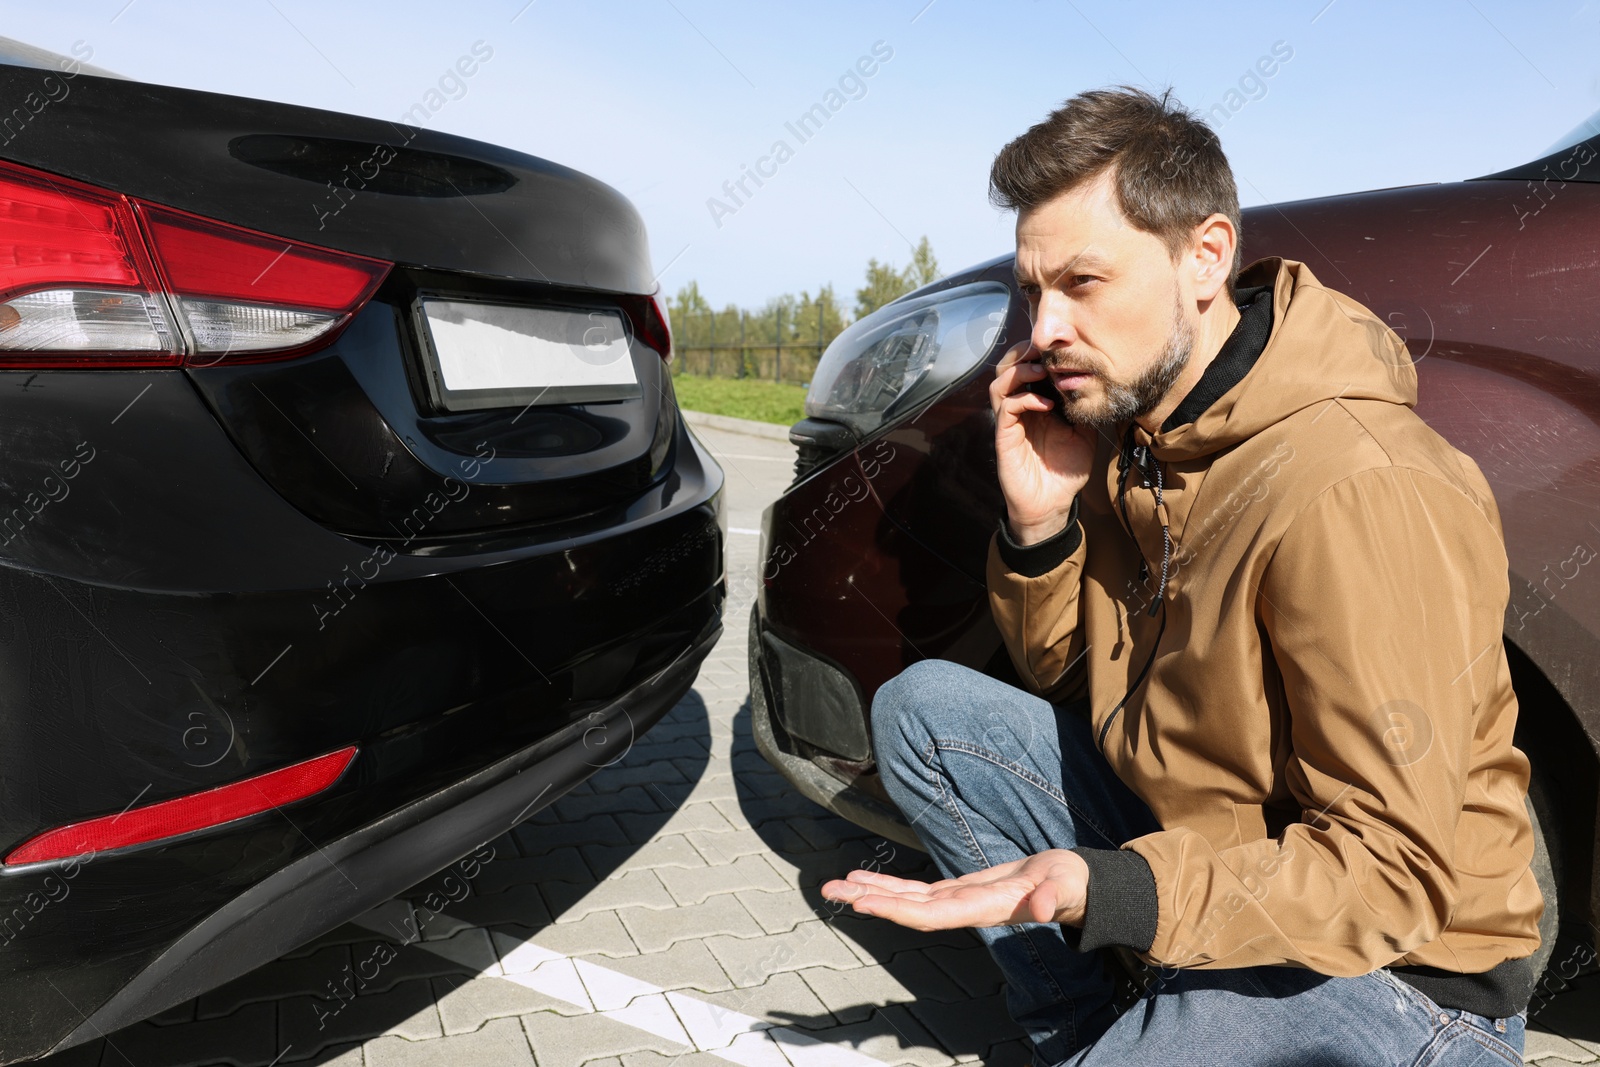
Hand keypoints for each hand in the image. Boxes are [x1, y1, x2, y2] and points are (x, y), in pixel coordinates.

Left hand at [820, 849, 1088, 930]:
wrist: (1074, 886)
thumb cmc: (1071, 885)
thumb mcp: (1065, 885)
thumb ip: (1051, 897)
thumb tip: (1039, 907)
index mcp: (983, 909)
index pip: (931, 914)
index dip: (896, 909)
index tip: (863, 903)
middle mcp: (963, 910)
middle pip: (908, 909)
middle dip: (869, 901)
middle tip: (829, 891)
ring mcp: (958, 902)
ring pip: (907, 900)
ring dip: (871, 893)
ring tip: (836, 886)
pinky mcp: (959, 891)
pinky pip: (917, 891)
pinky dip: (890, 886)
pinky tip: (866, 881)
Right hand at [990, 342, 1096, 544]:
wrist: (1052, 504)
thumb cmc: (1065, 471)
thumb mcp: (1083, 433)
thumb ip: (1083, 408)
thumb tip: (1095, 383)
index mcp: (1034, 404)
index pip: (1026, 366)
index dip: (1037, 352)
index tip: (1059, 348)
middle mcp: (1019, 409)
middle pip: (1006, 367)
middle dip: (1023, 353)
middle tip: (1045, 352)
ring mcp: (1009, 422)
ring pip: (998, 382)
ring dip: (1019, 371)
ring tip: (1042, 372)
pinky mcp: (1004, 437)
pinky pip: (1005, 409)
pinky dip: (1024, 399)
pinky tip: (1045, 404)